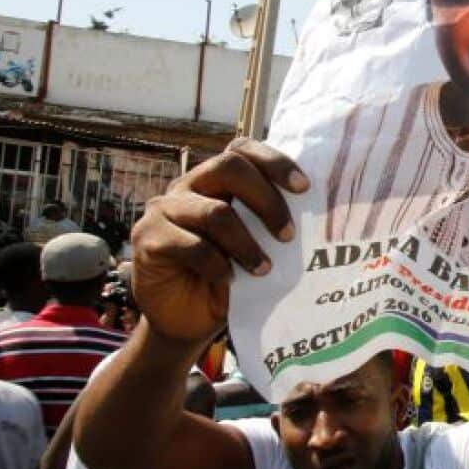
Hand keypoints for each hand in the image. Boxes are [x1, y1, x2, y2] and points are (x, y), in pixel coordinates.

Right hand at [131, 138, 306, 342]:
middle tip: (289, 235)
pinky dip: (217, 265)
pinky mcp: (148, 238)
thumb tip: (320, 219)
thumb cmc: (229, 278)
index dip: (274, 161)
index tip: (305, 188)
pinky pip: (191, 245)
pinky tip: (228, 279)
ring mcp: (164, 210)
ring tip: (265, 269)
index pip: (242, 149)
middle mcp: (189, 186)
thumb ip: (270, 225)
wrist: (186, 319)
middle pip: (228, 167)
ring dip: (246, 243)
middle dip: (266, 200)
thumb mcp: (255, 247)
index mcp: (216, 180)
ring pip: (214, 212)